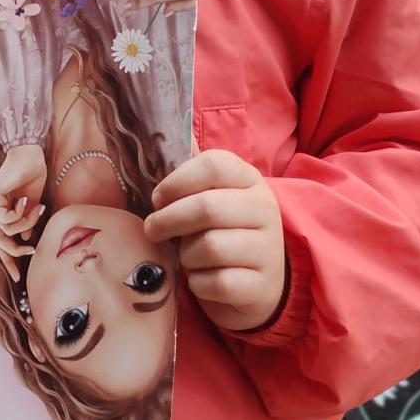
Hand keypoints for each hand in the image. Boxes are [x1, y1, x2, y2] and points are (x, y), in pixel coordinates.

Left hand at [0, 143, 46, 282]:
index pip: (2, 242)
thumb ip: (28, 222)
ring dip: (26, 223)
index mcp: (2, 213)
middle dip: (14, 252)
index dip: (9, 260)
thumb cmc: (32, 176)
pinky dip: (20, 213)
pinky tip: (25, 199)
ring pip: (6, 232)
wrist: (30, 155)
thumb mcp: (33, 206)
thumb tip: (26, 239)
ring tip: (37, 208)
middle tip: (31, 252)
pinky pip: (6, 220)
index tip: (19, 277)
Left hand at [144, 149, 285, 332]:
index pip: (214, 164)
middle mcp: (265, 210)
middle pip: (208, 207)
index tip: (157, 198)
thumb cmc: (222, 233)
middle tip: (152, 229)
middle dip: (169, 220)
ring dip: (186, 255)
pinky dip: (198, 283)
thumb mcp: (213, 197)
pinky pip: (216, 282)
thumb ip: (190, 172)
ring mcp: (268, 249)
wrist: (256, 284)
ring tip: (187, 256)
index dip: (177, 181)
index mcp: (250, 180)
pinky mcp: (261, 286)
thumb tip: (157, 134)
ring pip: (210, 247)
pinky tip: (202, 279)